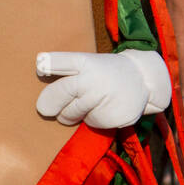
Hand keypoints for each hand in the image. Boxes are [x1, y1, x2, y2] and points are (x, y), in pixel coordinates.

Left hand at [35, 49, 170, 129]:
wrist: (143, 80)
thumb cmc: (106, 73)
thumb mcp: (90, 64)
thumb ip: (68, 75)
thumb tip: (44, 104)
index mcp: (86, 62)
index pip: (65, 62)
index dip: (51, 64)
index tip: (40, 66)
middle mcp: (94, 79)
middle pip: (62, 91)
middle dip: (49, 102)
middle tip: (43, 109)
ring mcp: (103, 98)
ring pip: (70, 113)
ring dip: (67, 114)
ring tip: (83, 104)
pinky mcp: (110, 116)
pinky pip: (88, 122)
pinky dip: (89, 119)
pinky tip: (102, 108)